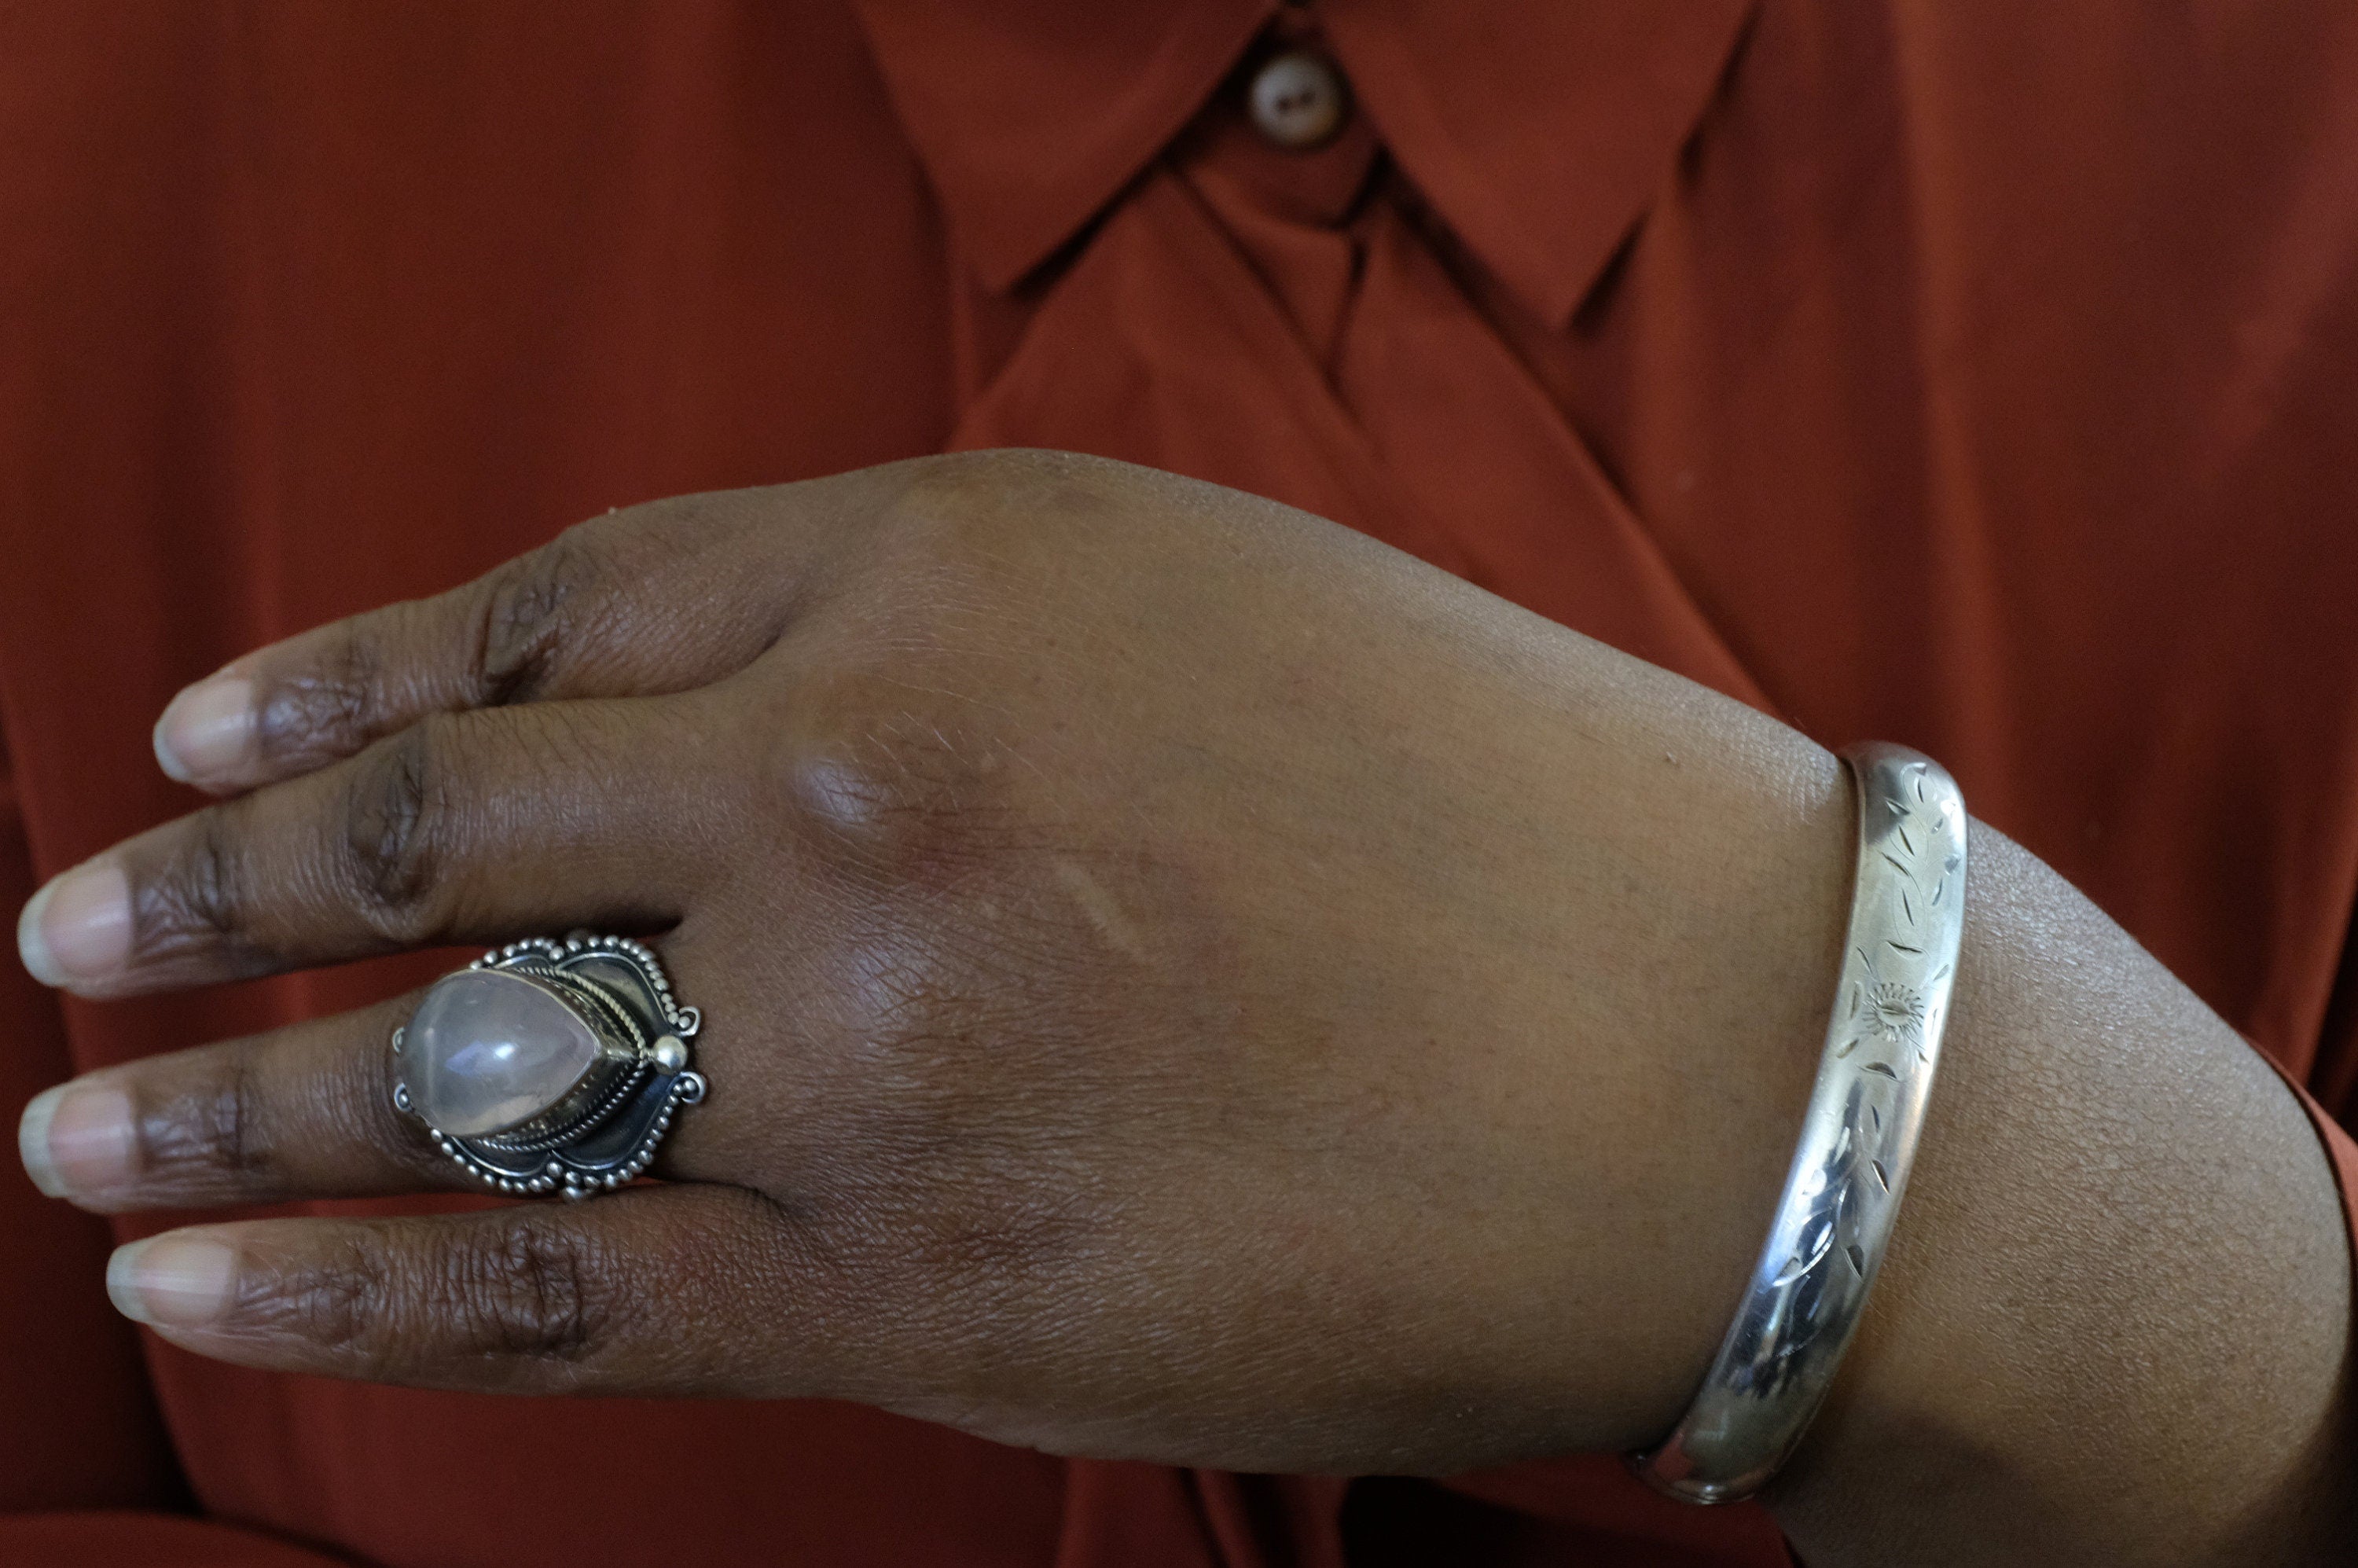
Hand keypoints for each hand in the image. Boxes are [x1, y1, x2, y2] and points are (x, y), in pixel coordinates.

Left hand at [13, 451, 1851, 1473]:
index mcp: (944, 562)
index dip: (347, 679)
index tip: (211, 729)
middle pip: (439, 828)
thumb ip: (927, 625)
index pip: (550, 611)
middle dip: (211, 884)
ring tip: (72, 1135)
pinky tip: (204, 1294)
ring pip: (449, 1065)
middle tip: (76, 926)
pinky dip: (346, 1293)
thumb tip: (702, 718)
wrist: (1730, 1053)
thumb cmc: (1497, 804)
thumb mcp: (1196, 599)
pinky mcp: (911, 1281)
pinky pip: (550, 1282)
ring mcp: (866, 1039)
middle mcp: (861, 775)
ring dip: (222, 1101)